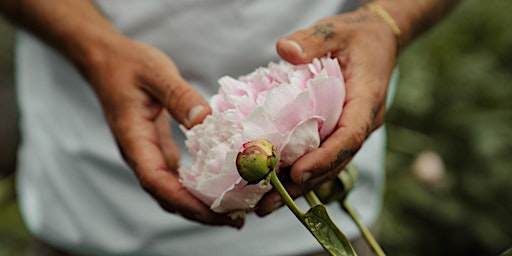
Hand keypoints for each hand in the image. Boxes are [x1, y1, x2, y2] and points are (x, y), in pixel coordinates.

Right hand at [84, 35, 242, 227]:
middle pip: (166, 196)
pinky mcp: (158, 148)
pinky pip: (177, 177)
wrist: (107, 61)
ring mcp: (148, 153)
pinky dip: (197, 188)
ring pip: (172, 191)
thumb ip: (178, 96)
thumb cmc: (128, 65)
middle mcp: (140, 153)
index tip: (214, 212)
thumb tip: (205, 121)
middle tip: (235, 219)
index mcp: (134, 139)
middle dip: (199, 212)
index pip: (155, 180)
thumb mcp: (155, 73)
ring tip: (233, 211)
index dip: (183, 201)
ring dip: (199, 205)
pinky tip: (219, 188)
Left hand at [256, 8, 396, 215]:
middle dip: (302, 184)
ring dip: (297, 186)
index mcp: (366, 101)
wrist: (376, 42)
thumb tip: (285, 50)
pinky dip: (298, 171)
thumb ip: (313, 40)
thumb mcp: (337, 30)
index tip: (297, 174)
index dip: (325, 158)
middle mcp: (361, 123)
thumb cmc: (357, 36)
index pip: (349, 136)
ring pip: (326, 165)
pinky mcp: (337, 131)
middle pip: (334, 161)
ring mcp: (350, 130)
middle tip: (268, 203)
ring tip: (263, 205)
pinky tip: (271, 184)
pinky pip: (320, 156)